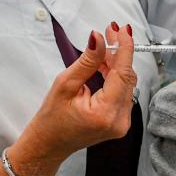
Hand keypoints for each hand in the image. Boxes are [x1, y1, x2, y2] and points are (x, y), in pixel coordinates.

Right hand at [0, 23, 136, 175]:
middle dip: (120, 53)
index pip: (123, 73)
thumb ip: (87, 61)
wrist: (48, 145)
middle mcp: (119, 120)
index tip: (121, 30)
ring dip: (117, 63)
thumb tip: (99, 38)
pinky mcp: (120, 121)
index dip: (124, 48)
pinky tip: (105, 64)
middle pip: (127, 78)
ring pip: (126, 84)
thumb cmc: (51, 120)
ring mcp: (122, 123)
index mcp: (105, 113)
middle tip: (110, 32)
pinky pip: (123, 92)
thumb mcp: (65, 85)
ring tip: (104, 46)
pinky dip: (115, 76)